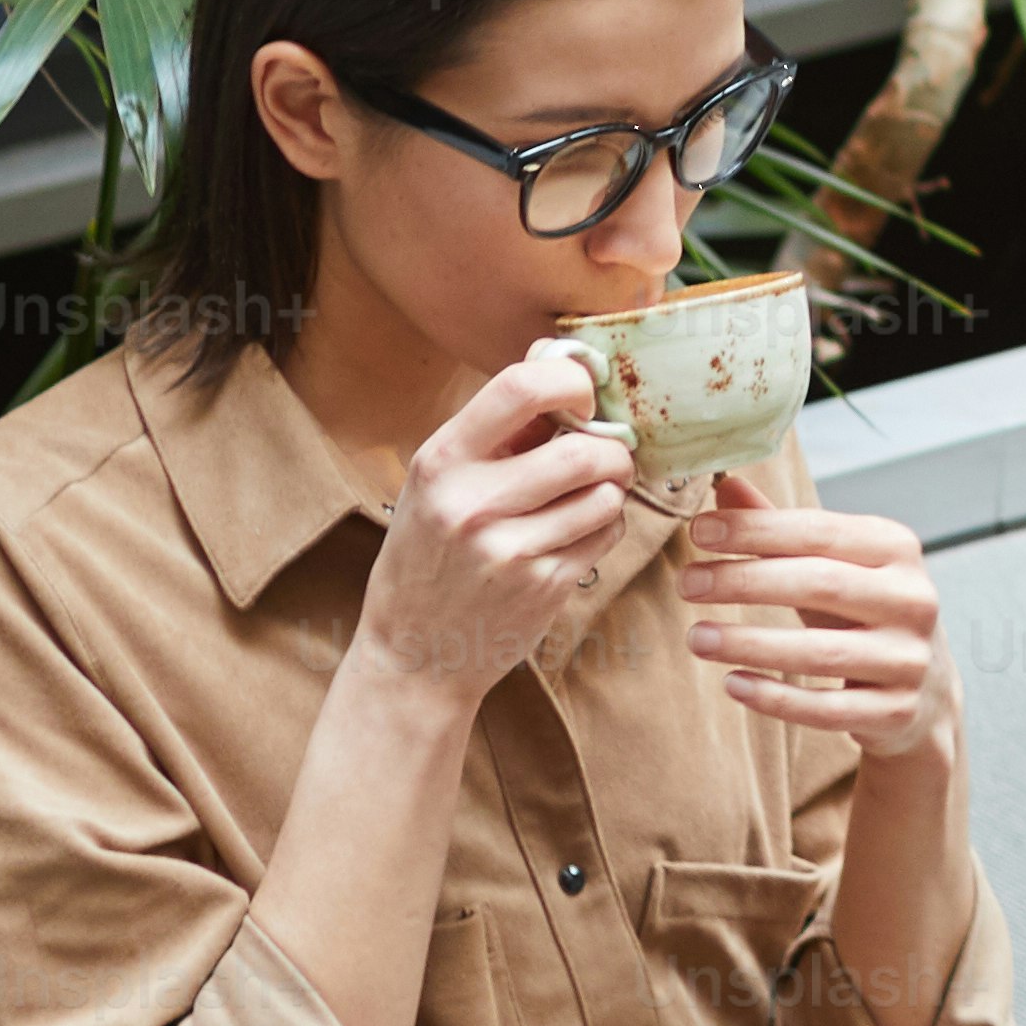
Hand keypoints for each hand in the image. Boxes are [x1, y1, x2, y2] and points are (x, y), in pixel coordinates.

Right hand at [349, 348, 638, 705]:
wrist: (413, 657)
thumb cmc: (428, 556)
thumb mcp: (436, 484)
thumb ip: (495, 431)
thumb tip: (562, 367)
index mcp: (441, 462)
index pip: (520, 388)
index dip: (571, 381)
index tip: (584, 396)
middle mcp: (471, 504)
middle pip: (583, 450)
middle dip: (612, 449)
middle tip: (606, 456)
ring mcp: (510, 551)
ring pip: (606, 494)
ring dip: (611, 490)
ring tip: (585, 497)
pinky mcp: (544, 588)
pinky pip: (607, 535)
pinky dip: (604, 527)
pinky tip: (574, 536)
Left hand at [677, 482, 953, 760]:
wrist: (927, 687)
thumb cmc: (865, 611)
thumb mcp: (835, 564)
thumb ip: (782, 530)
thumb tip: (725, 485)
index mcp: (896, 548)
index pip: (820, 531)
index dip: (756, 529)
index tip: (699, 531)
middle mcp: (911, 599)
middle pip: (821, 584)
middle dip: (745, 582)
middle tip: (687, 583)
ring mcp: (908, 658)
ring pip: (822, 653)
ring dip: (750, 643)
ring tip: (696, 637)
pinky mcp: (896, 712)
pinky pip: (827, 709)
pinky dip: (776, 697)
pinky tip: (733, 684)